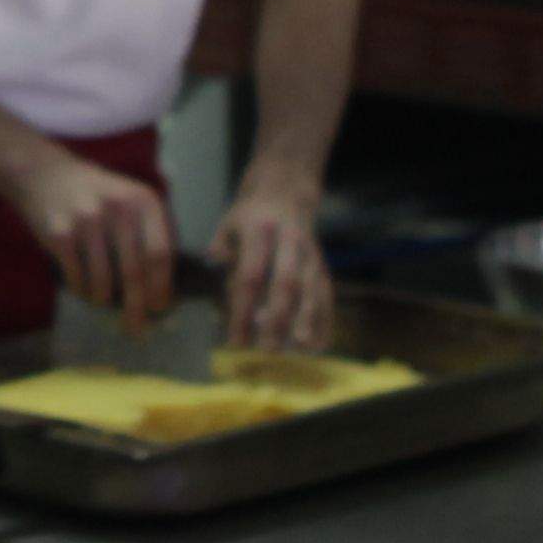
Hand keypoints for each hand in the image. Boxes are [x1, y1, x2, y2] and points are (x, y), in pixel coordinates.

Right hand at [6, 151, 176, 323]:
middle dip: (137, 307)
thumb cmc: (97, 195)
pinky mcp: (60, 234)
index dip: (162, 286)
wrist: (44, 175)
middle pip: (134, 272)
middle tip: (137, 328)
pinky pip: (77, 277)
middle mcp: (118, 209)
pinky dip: (82, 290)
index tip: (160, 307)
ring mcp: (87, 221)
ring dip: (104, 300)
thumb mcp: (130, 199)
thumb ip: (150, 232)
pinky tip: (83, 289)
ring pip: (103, 280)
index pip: (160, 253)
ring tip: (102, 302)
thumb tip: (165, 287)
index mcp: (143, 201)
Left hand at [212, 177, 335, 352]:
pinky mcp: (322, 264)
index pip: (251, 275)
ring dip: (305, 321)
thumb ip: (222, 247)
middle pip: (286, 284)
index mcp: (259, 230)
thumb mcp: (229, 223)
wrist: (286, 192)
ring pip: (311, 289)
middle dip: (278, 319)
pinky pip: (327, 294)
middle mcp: (289, 241)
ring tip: (297, 349)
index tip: (236, 340)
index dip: (244, 309)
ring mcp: (310, 253)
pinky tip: (316, 345)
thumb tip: (216, 265)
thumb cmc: (250, 216)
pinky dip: (324, 320)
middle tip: (267, 349)